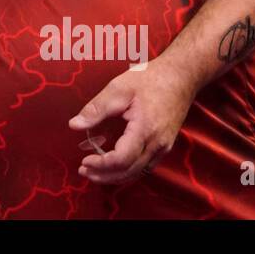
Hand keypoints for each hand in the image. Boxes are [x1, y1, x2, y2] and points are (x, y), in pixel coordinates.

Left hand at [67, 58, 197, 184]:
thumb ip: (96, 109)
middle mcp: (157, 144)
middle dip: (104, 175)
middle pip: (129, 172)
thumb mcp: (118, 88)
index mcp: (145, 129)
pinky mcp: (165, 145)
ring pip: (138, 173)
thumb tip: (74, 125)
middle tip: (83, 170)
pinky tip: (114, 166)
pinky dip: (127, 171)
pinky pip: (145, 166)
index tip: (84, 161)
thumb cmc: (150, 79)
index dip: (101, 165)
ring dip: (115, 177)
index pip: (121, 159)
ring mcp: (163, 147)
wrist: (180, 76)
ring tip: (94, 172)